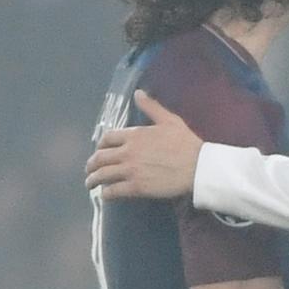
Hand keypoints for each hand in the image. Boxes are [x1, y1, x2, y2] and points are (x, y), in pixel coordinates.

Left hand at [85, 90, 202, 199]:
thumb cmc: (186, 143)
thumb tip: (138, 93)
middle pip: (99, 158)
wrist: (198, 167)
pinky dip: (105, 193)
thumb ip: (151, 107)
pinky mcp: (136, 187)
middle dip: (91, 165)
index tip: (99, 151)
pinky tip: (105, 195)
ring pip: (102, 175)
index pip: (107, 139)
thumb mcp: (170, 120)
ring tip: (90, 184)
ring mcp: (131, 170)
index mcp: (135, 135)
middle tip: (89, 170)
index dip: (100, 146)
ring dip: (93, 180)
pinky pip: (113, 191)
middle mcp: (128, 152)